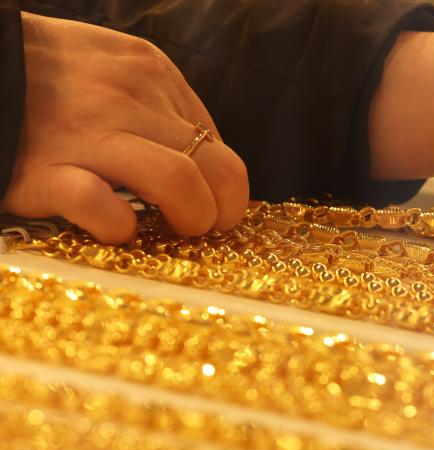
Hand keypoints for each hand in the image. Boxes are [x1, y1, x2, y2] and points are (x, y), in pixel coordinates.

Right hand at [0, 13, 248, 243]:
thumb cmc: (45, 78)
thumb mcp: (113, 66)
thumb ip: (158, 104)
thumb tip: (202, 158)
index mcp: (151, 73)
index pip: (217, 144)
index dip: (221, 187)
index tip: (208, 205)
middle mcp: (129, 99)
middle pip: (217, 169)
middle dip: (221, 211)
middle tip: (200, 228)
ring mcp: (87, 133)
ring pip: (179, 182)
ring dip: (190, 219)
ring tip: (171, 232)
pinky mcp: (45, 169)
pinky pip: (100, 204)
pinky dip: (119, 225)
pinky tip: (119, 228)